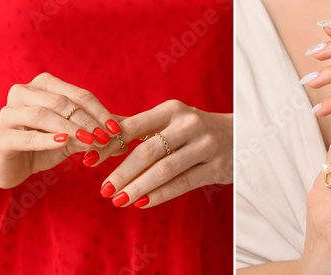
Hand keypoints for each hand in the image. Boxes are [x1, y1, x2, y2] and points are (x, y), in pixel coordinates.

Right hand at [0, 72, 121, 187]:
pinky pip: (25, 136)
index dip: (99, 110)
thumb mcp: (72, 137)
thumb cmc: (41, 146)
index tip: (117, 128)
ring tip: (91, 141)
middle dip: (87, 120)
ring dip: (70, 128)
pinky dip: (47, 139)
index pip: (77, 94)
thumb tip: (127, 133)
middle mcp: (23, 93)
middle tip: (107, 136)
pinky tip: (63, 142)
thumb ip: (94, 131)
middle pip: (61, 102)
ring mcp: (9, 114)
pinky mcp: (3, 138)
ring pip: (42, 115)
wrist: (9, 166)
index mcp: (42, 86)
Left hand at [90, 100, 232, 207]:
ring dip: (138, 187)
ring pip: (164, 170)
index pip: (132, 127)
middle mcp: (188, 124)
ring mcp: (205, 145)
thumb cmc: (192, 130)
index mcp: (171, 110)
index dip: (108, 144)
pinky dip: (159, 195)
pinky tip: (141, 203)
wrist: (243, 135)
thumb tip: (98, 139)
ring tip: (118, 200)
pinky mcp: (217, 167)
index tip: (87, 160)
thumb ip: (137, 129)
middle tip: (103, 190)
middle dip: (122, 172)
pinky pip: (183, 184)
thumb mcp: (169, 121)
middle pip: (147, 151)